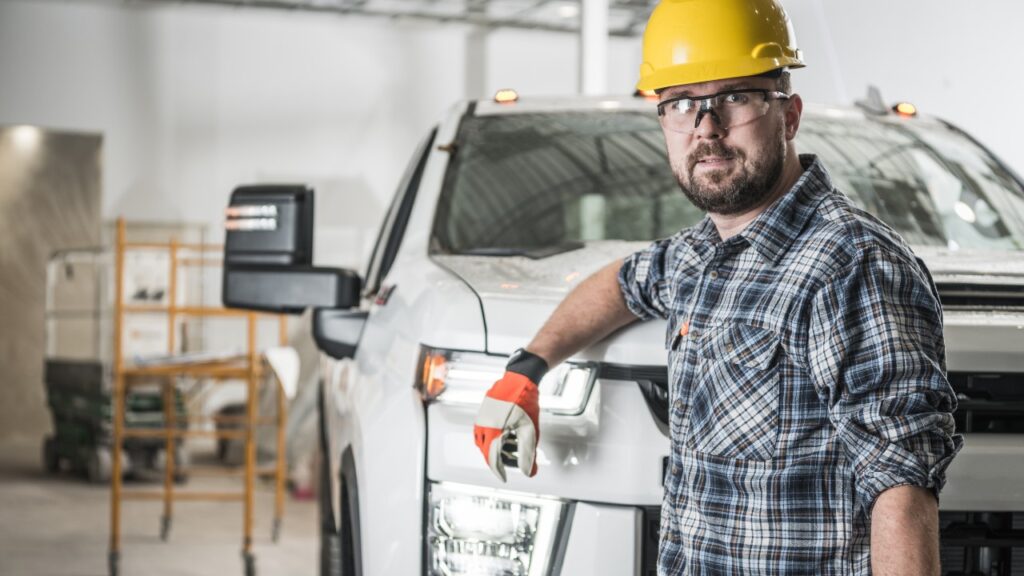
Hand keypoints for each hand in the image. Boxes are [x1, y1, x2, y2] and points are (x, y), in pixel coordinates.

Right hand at [473, 349, 547, 481]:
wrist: (520, 378)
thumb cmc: (525, 402)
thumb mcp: (530, 431)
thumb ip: (528, 454)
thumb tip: (529, 472)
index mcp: (492, 432)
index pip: (492, 459)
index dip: (499, 471)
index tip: (504, 478)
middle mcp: (483, 425)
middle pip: (487, 451)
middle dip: (500, 459)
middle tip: (513, 461)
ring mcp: (482, 417)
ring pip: (484, 441)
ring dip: (496, 448)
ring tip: (512, 448)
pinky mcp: (484, 410)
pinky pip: (484, 429)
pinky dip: (493, 437)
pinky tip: (507, 435)